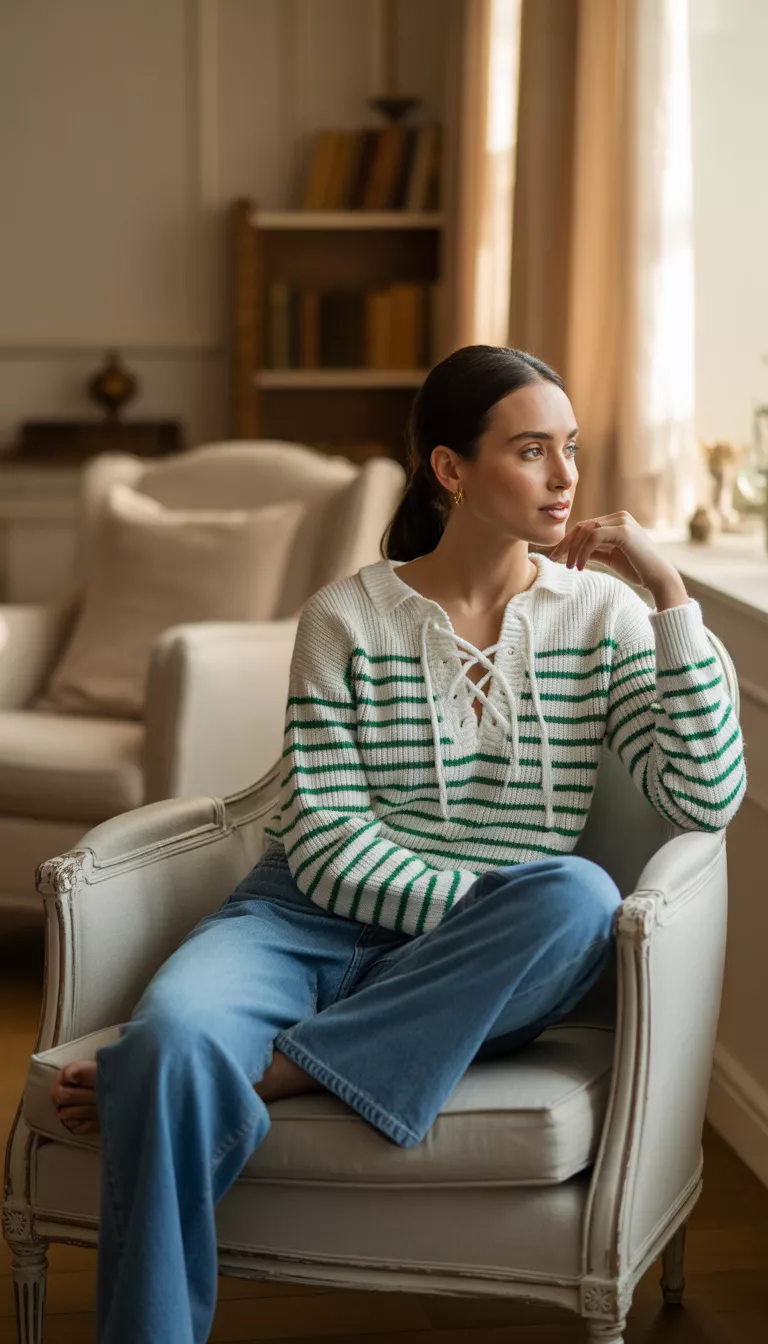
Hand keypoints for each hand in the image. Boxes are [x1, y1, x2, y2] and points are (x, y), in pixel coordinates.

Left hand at [548, 511, 688, 608]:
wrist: (659, 579)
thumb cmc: (637, 570)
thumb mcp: (610, 558)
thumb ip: (594, 551)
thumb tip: (573, 551)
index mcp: (617, 521)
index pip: (585, 526)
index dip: (568, 541)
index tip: (556, 556)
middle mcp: (620, 516)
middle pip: (582, 526)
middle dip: (566, 543)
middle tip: (555, 560)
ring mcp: (622, 521)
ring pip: (586, 531)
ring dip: (574, 550)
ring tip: (571, 567)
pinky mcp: (624, 531)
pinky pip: (593, 537)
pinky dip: (583, 552)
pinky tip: (581, 567)